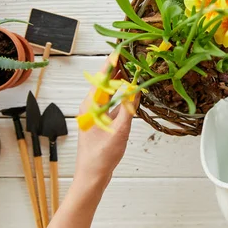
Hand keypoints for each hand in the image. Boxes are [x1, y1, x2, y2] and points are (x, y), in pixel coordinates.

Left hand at [76, 59, 137, 187]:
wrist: (92, 177)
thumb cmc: (101, 157)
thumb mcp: (119, 130)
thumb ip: (128, 108)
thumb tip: (136, 88)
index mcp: (90, 106)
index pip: (102, 79)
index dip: (112, 63)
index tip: (120, 50)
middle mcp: (90, 108)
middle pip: (104, 83)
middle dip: (117, 69)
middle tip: (131, 56)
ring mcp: (95, 115)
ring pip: (108, 93)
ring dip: (119, 82)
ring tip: (132, 70)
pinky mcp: (100, 123)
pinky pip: (111, 103)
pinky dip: (120, 96)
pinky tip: (129, 93)